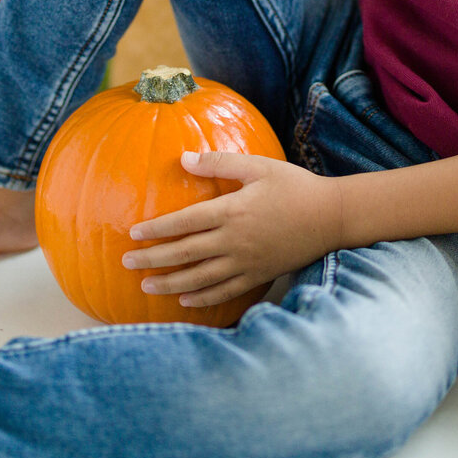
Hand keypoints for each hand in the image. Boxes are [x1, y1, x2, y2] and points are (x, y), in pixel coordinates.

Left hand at [122, 152, 342, 307]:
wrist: (331, 217)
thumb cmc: (294, 186)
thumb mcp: (258, 166)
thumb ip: (219, 162)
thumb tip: (182, 158)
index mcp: (232, 211)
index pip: (185, 223)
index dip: (157, 230)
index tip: (134, 234)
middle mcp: (235, 241)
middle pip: (186, 253)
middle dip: (154, 259)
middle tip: (127, 262)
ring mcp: (247, 262)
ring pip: (200, 278)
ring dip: (170, 283)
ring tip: (147, 285)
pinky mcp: (259, 276)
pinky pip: (225, 292)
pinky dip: (202, 298)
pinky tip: (185, 300)